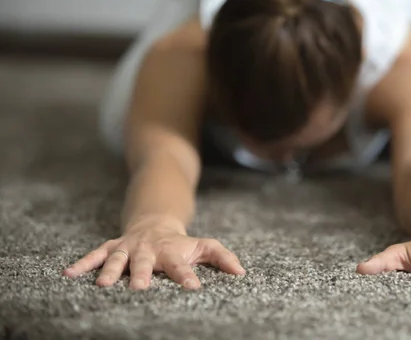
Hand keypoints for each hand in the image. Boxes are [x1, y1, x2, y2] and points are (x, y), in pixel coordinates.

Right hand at [63, 218, 244, 289]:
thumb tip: (242, 273)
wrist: (155, 222)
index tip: (192, 288)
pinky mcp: (113, 246)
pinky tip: (68, 273)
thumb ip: (223, 258)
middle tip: (139, 288)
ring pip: (118, 258)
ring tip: (102, 285)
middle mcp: (149, 249)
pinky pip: (96, 254)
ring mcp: (129, 247)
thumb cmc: (182, 243)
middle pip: (145, 262)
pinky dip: (83, 263)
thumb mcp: (205, 246)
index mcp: (172, 251)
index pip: (180, 265)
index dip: (186, 276)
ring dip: (110, 270)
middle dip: (141, 273)